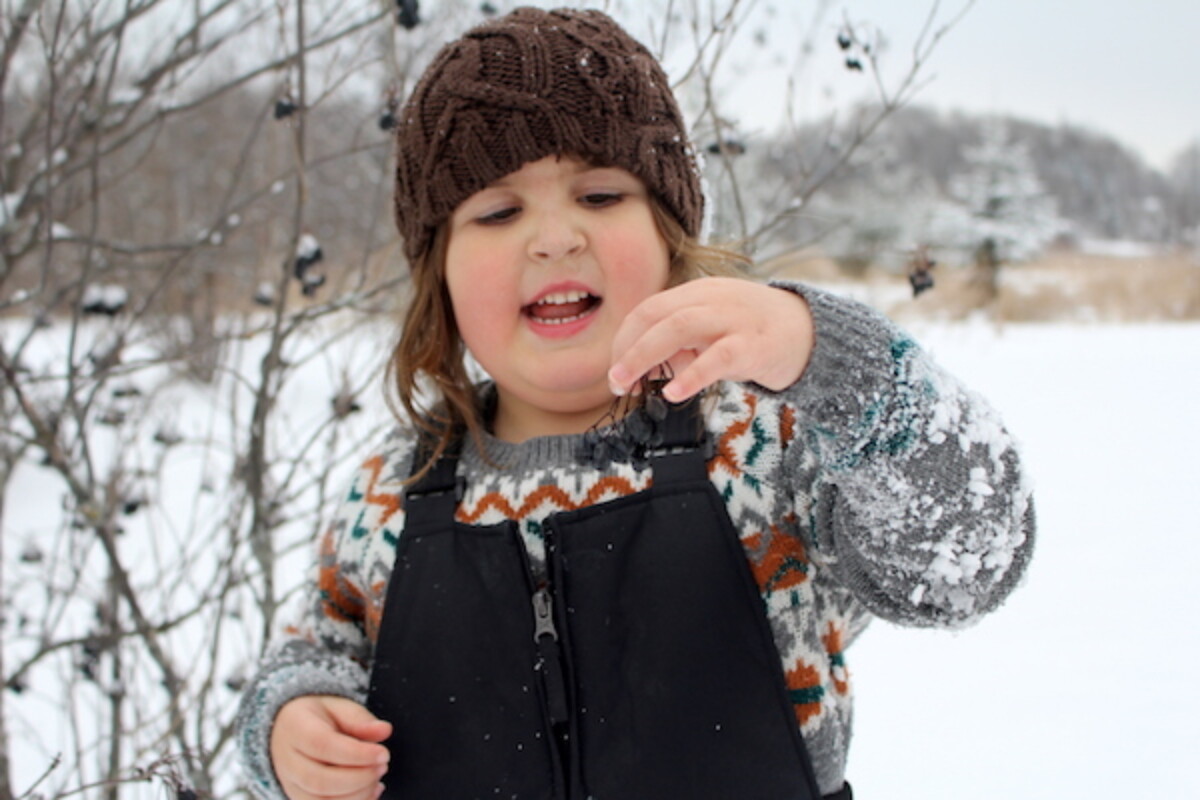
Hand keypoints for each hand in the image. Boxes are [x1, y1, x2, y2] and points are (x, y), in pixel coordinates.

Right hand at [270, 696, 392, 799]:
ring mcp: (291, 785)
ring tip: (377, 777)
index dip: (356, 754)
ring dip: (358, 795)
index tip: (383, 754)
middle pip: (320, 781)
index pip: (323, 745)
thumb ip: (359, 719)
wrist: (288, 732)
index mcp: (295, 728)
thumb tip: (384, 730)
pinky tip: (371, 791)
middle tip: (382, 766)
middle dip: (359, 778)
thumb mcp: (338, 706)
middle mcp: (287, 761)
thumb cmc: (317, 718)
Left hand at [608, 278, 813, 401]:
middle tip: (614, 381)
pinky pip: (719, 357)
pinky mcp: (754, 345)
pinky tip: (674, 393)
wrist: (809, 330)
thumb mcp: (712, 333)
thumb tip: (647, 371)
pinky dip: (692, 375)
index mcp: (697, 292)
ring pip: (680, 327)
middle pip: (656, 314)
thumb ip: (681, 347)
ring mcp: (733, 319)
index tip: (617, 370)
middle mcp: (712, 299)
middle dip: (627, 348)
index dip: (624, 339)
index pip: (648, 309)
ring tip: (629, 386)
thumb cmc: (752, 334)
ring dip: (645, 356)